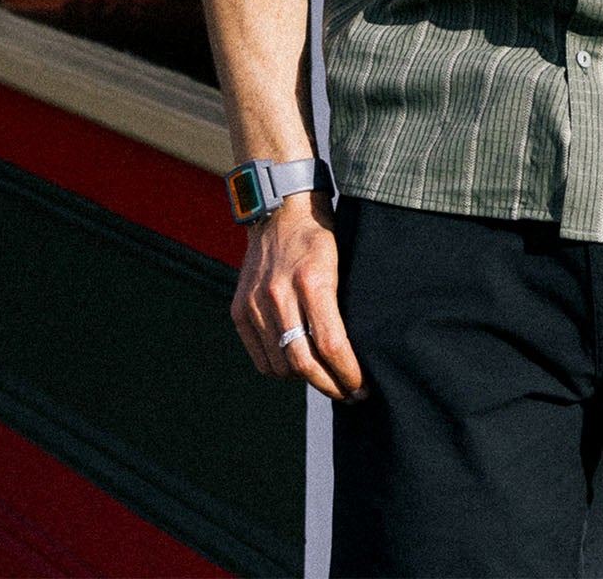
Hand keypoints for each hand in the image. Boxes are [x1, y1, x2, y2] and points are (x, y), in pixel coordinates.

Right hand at [230, 193, 365, 400]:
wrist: (279, 210)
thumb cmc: (319, 236)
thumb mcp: (341, 263)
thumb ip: (341, 306)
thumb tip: (355, 353)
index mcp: (312, 280)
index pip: (331, 345)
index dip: (348, 373)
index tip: (362, 386)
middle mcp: (280, 294)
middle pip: (303, 363)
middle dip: (330, 385)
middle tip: (349, 393)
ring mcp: (256, 303)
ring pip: (280, 366)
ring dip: (305, 381)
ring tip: (325, 379)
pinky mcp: (240, 310)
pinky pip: (260, 357)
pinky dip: (279, 370)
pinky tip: (297, 367)